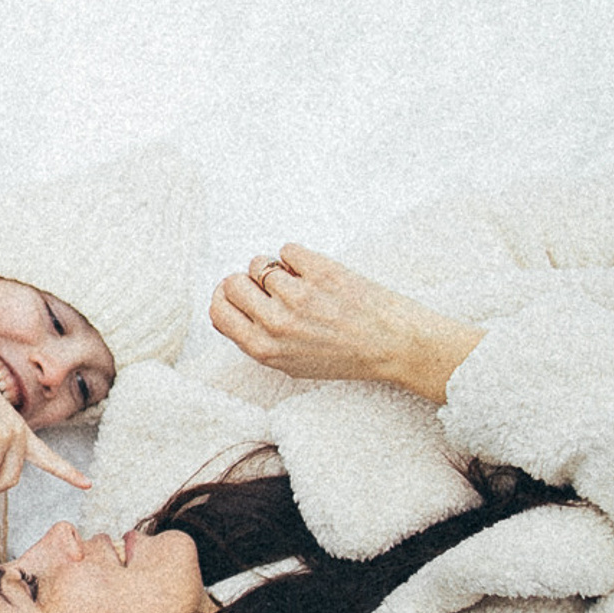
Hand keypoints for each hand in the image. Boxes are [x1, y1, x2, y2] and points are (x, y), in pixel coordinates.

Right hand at [210, 244, 481, 401]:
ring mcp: (297, 295)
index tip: (234, 291)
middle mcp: (277, 323)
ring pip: (259, 263)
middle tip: (271, 286)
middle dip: (247, 280)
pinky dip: (298, 256)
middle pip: (232, 283)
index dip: (223, 297)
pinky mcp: (319, 271)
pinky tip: (317, 272)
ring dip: (276, 267)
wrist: (395, 344)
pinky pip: (287, 249)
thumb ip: (260, 340)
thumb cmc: (347, 356)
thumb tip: (232, 306)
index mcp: (265, 349)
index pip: (218, 313)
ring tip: (301, 280)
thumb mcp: (293, 363)